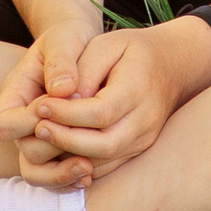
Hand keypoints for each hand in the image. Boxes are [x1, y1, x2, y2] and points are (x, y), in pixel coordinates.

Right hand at [0, 24, 97, 186]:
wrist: (82, 48)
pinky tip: (91, 174)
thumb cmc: (69, 40)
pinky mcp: (59, 149)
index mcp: (14, 96)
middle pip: (24, 150)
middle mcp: (23, 123)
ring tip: (87, 168)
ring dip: (60, 174)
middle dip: (51, 149)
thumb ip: (60, 61)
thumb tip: (62, 91)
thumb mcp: (64, 39)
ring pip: (37, 172)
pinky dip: (70, 179)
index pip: (4, 124)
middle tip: (81, 142)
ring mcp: (39, 139)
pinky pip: (56, 175)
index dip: (27, 123)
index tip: (53, 110)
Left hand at [11, 17, 210, 185]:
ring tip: (44, 137)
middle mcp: (146, 120)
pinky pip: (107, 166)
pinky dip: (81, 162)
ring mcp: (144, 139)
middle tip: (38, 127)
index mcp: (139, 89)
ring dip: (70, 155)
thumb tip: (62, 99)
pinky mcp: (138, 150)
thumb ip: (83, 70)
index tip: (41, 106)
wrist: (172, 64)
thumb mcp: (106, 44)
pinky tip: (60, 148)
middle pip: (104, 145)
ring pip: (104, 161)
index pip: (101, 112)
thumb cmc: (132, 50)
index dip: (67, 114)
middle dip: (66, 140)